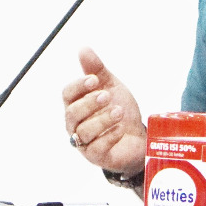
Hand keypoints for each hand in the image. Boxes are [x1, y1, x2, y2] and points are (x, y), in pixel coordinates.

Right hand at [61, 47, 145, 174]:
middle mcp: (77, 124)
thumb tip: (83, 49)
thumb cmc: (120, 109)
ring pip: (84, 132)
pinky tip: (120, 129)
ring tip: (119, 112)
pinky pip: (97, 149)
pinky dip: (109, 137)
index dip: (78, 86)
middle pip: (72, 114)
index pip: (67, 94)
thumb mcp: (111, 86)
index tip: (94, 79)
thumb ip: (96, 69)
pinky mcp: (98, 156)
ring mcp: (86, 142)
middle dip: (89, 103)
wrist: (139, 135)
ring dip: (102, 120)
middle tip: (106, 95)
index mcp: (77, 105)